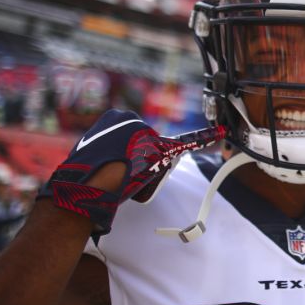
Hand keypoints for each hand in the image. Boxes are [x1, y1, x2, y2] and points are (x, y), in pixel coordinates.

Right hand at [38, 109, 226, 235]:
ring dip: (144, 171)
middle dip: (138, 163)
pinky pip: (187, 144)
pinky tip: (221, 132)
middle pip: (147, 146)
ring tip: (125, 178)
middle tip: (120, 175)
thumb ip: (105, 148)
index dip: (127, 155)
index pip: (133, 137)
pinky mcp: (158, 149)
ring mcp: (147, 133)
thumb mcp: (90, 152)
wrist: (83, 188)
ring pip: (155, 156)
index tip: (117, 164)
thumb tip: (109, 161)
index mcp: (115, 117)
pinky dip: (206, 138)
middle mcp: (133, 119)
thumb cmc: (83, 176)